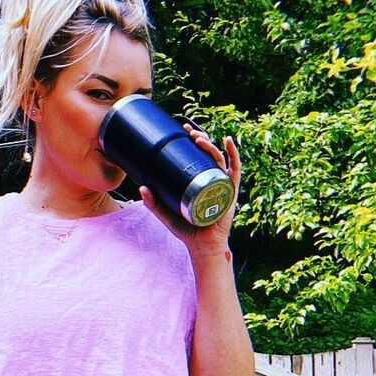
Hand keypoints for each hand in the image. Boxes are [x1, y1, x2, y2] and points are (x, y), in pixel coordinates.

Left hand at [138, 121, 240, 254]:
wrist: (202, 246)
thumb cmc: (187, 231)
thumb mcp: (166, 214)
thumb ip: (153, 203)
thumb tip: (141, 187)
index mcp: (198, 181)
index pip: (197, 156)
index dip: (192, 140)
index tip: (183, 129)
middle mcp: (212, 180)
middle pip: (209, 153)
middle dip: (201, 138)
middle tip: (189, 132)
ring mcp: (222, 184)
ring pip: (219, 158)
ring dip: (211, 145)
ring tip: (199, 139)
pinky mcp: (230, 191)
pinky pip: (234, 170)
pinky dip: (233, 155)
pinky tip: (227, 142)